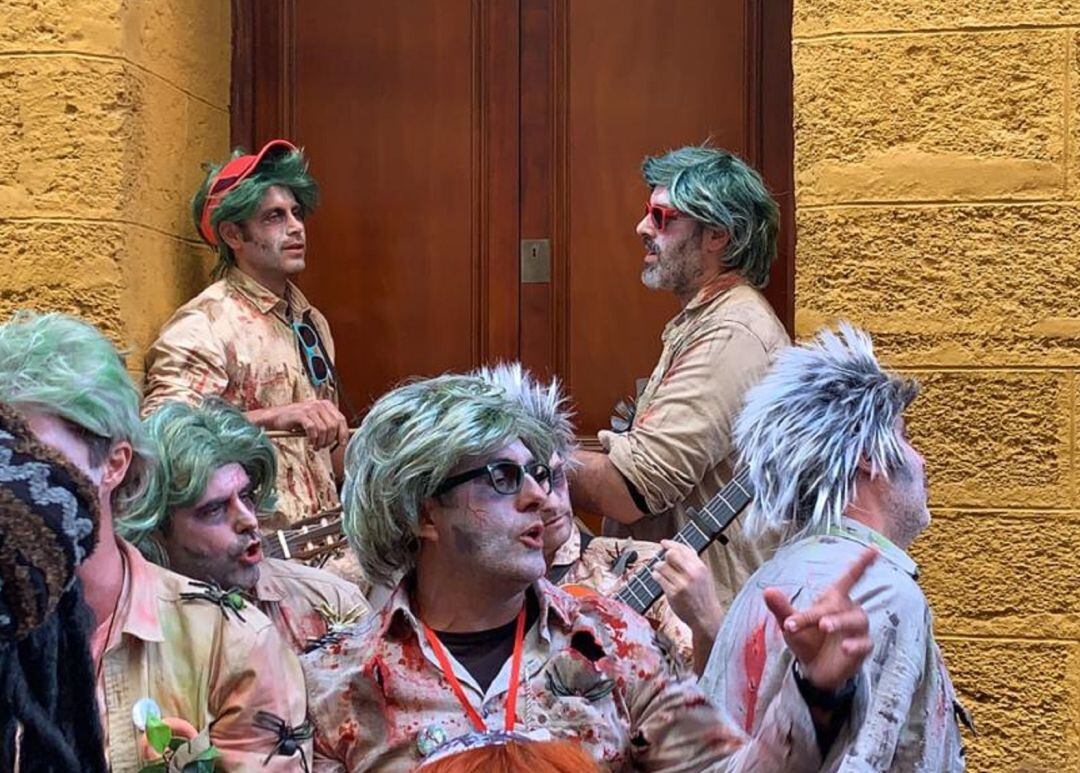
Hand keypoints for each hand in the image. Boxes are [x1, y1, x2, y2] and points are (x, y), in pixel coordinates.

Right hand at [252, 399, 348, 449]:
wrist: (276, 417)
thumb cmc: (297, 421)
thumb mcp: (316, 420)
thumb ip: (328, 425)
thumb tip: (342, 437)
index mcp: (326, 404)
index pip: (341, 419)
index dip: (343, 433)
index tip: (342, 443)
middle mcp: (319, 404)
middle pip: (333, 426)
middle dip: (330, 440)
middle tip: (323, 446)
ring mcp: (310, 409)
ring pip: (324, 429)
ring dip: (321, 442)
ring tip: (316, 446)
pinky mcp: (300, 414)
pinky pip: (313, 430)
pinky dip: (313, 439)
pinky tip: (310, 443)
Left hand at [652, 540, 723, 639]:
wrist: (706, 618)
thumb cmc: (704, 596)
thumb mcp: (704, 576)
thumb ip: (693, 562)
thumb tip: (678, 548)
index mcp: (700, 567)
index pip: (684, 549)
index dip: (671, 544)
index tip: (663, 543)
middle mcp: (692, 574)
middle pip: (671, 554)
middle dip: (665, 556)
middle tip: (664, 561)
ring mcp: (682, 584)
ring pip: (662, 566)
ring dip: (658, 567)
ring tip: (660, 571)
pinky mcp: (673, 593)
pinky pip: (658, 578)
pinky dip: (656, 576)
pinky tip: (658, 577)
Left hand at [763, 547, 875, 691]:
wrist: (814, 670)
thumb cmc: (806, 639)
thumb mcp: (791, 624)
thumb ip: (781, 608)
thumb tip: (767, 590)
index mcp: (833, 600)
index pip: (850, 578)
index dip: (861, 564)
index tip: (874, 548)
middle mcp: (849, 610)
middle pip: (840, 605)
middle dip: (825, 612)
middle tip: (816, 621)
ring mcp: (857, 630)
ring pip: (855, 620)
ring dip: (841, 622)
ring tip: (825, 626)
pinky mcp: (862, 649)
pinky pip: (865, 643)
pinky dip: (856, 645)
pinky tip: (846, 648)